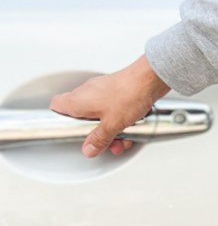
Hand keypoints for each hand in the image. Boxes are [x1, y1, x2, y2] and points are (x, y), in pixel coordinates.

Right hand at [49, 55, 171, 157]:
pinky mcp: (118, 90)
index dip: (60, 120)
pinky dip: (121, 119)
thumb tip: (89, 148)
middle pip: (82, 116)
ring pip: (100, 114)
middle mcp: (88, 92)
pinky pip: (114, 109)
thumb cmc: (130, 93)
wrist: (152, 77)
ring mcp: (104, 90)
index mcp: (78, 99)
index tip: (70, 132)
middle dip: (95, 133)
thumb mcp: (112, 124)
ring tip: (123, 139)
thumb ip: (98, 139)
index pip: (56, 106)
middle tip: (104, 141)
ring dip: (111, 129)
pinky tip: (132, 128)